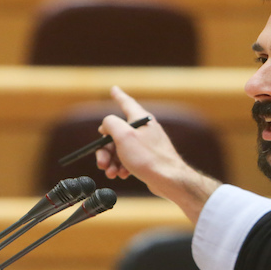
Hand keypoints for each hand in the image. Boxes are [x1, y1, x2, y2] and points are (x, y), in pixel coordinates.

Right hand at [95, 86, 219, 221]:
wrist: (169, 180)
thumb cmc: (148, 158)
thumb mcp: (124, 136)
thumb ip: (111, 124)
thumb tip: (107, 124)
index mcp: (141, 119)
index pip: (126, 102)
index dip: (118, 96)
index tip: (114, 89)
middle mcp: (144, 129)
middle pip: (117, 133)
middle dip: (105, 149)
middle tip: (102, 163)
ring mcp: (147, 144)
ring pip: (120, 149)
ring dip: (111, 161)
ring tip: (111, 173)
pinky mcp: (148, 158)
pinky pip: (129, 159)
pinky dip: (122, 166)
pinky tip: (122, 175)